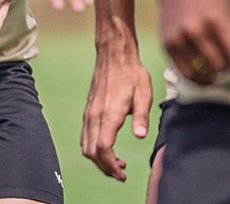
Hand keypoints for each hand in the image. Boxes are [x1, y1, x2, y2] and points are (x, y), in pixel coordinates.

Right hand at [80, 27, 152, 180]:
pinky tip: (108, 147)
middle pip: (91, 152)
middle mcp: (95, 115)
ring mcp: (89, 112)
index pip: (103, 148)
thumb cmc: (132, 73)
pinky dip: (94, 148)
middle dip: (105, 167)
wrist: (114, 55)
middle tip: (121, 173)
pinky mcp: (88, 110)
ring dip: (99, 159)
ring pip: (86, 145)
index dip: (111, 166)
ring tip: (117, 162)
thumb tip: (140, 136)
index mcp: (109, 113)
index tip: (123, 175)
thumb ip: (142, 117)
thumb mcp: (144, 94)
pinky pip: (85, 136)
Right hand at [160, 0, 229, 84]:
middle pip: (222, 66)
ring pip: (204, 72)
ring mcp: (180, 38)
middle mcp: (196, 30)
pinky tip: (207, 75)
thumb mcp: (229, 13)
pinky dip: (199, 79)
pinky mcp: (167, 45)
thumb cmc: (208, 0)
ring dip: (215, 74)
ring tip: (218, 68)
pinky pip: (187, 73)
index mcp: (216, 20)